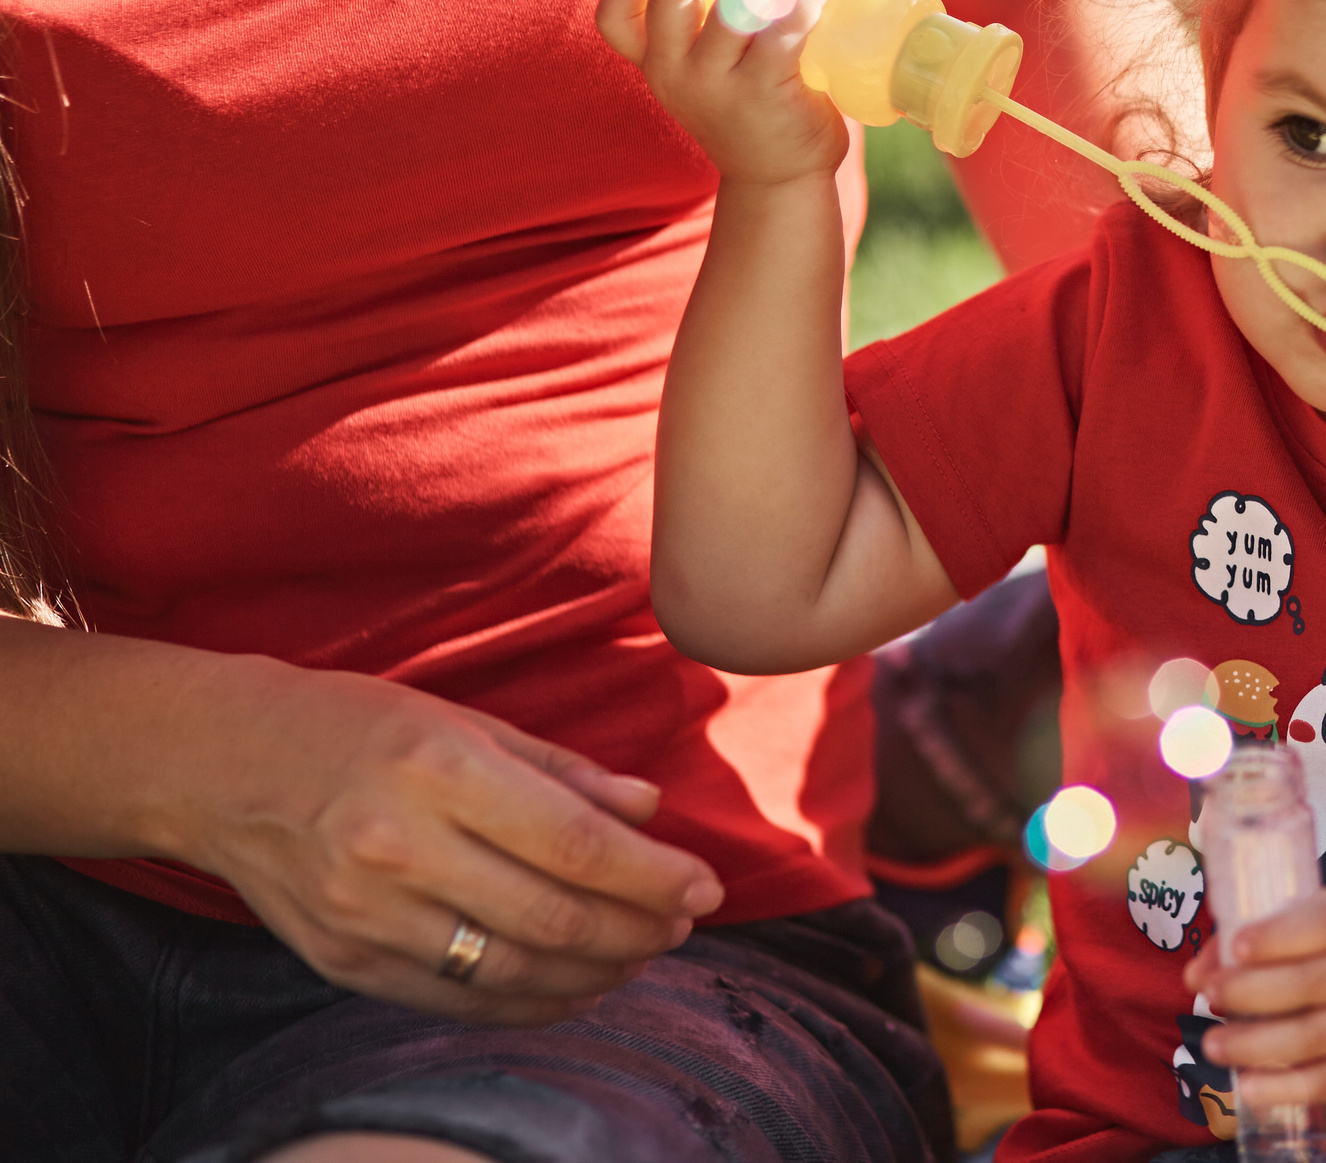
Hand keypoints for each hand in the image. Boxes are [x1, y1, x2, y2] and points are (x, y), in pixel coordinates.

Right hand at [182, 657, 723, 1026]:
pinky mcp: (344, 960)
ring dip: (594, 973)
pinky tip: (574, 987)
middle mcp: (400, 847)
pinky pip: (457, 1001)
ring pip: (511, 972)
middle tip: (682, 924)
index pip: (576, 843)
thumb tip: (649, 808)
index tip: (704, 887)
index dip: (652, 875)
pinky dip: (529, 1003)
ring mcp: (366, 913)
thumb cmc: (357, 728)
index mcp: (440, 770)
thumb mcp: (463, 721)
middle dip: (637, 930)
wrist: (220, 766)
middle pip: (552, 917)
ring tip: (640, 954)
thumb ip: (562, 771)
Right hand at [596, 0, 848, 186]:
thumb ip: (706, 28)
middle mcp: (676, 75)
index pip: (615, 19)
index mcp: (657, 66)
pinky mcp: (764, 91)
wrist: (779, 180)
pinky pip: (785, 26)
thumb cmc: (750, 111)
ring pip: (736, 4)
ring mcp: (718, 86)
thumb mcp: (711, 73)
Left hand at [1187, 889, 1325, 1108]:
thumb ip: (1256, 942)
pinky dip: (1286, 1087)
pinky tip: (1248, 1086)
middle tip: (1210, 997)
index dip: (1281, 935)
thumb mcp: (1318, 933)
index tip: (1236, 946)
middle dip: (1253, 991)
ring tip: (1213, 1045)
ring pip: (1318, 1035)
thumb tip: (1197, 974)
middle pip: (1315, 981)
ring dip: (1256, 1043)